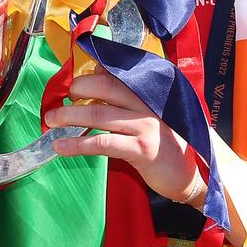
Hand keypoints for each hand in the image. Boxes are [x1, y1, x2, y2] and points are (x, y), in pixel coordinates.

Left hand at [46, 68, 201, 203]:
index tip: (72, 84)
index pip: (117, 74)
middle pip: (105, 87)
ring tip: (51, 121)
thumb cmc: (169, 144)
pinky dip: (78, 144)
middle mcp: (148, 103)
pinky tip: (62, 147)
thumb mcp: (152, 114)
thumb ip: (128, 94)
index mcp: (150, 92)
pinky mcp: (142, 149)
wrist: (195, 175)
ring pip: (98, 114)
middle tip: (59, 102)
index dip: (90, 76)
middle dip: (77, 91)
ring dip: (69, 117)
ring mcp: (146, 125)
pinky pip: (103, 143)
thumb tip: (98, 71)